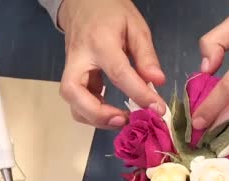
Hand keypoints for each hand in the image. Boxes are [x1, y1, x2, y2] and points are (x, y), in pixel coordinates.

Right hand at [58, 0, 165, 128]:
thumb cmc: (111, 11)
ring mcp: (71, 68)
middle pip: (73, 91)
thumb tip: (158, 82)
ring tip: (120, 120)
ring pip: (71, 101)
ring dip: (93, 118)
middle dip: (97, 113)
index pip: (118, 72)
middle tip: (124, 120)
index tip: (157, 108)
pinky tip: (112, 113)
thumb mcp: (136, 26)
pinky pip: (77, 101)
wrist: (82, 2)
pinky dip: (92, 113)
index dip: (139, 93)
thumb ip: (146, 55)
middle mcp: (79, 57)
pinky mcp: (73, 77)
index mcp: (100, 42)